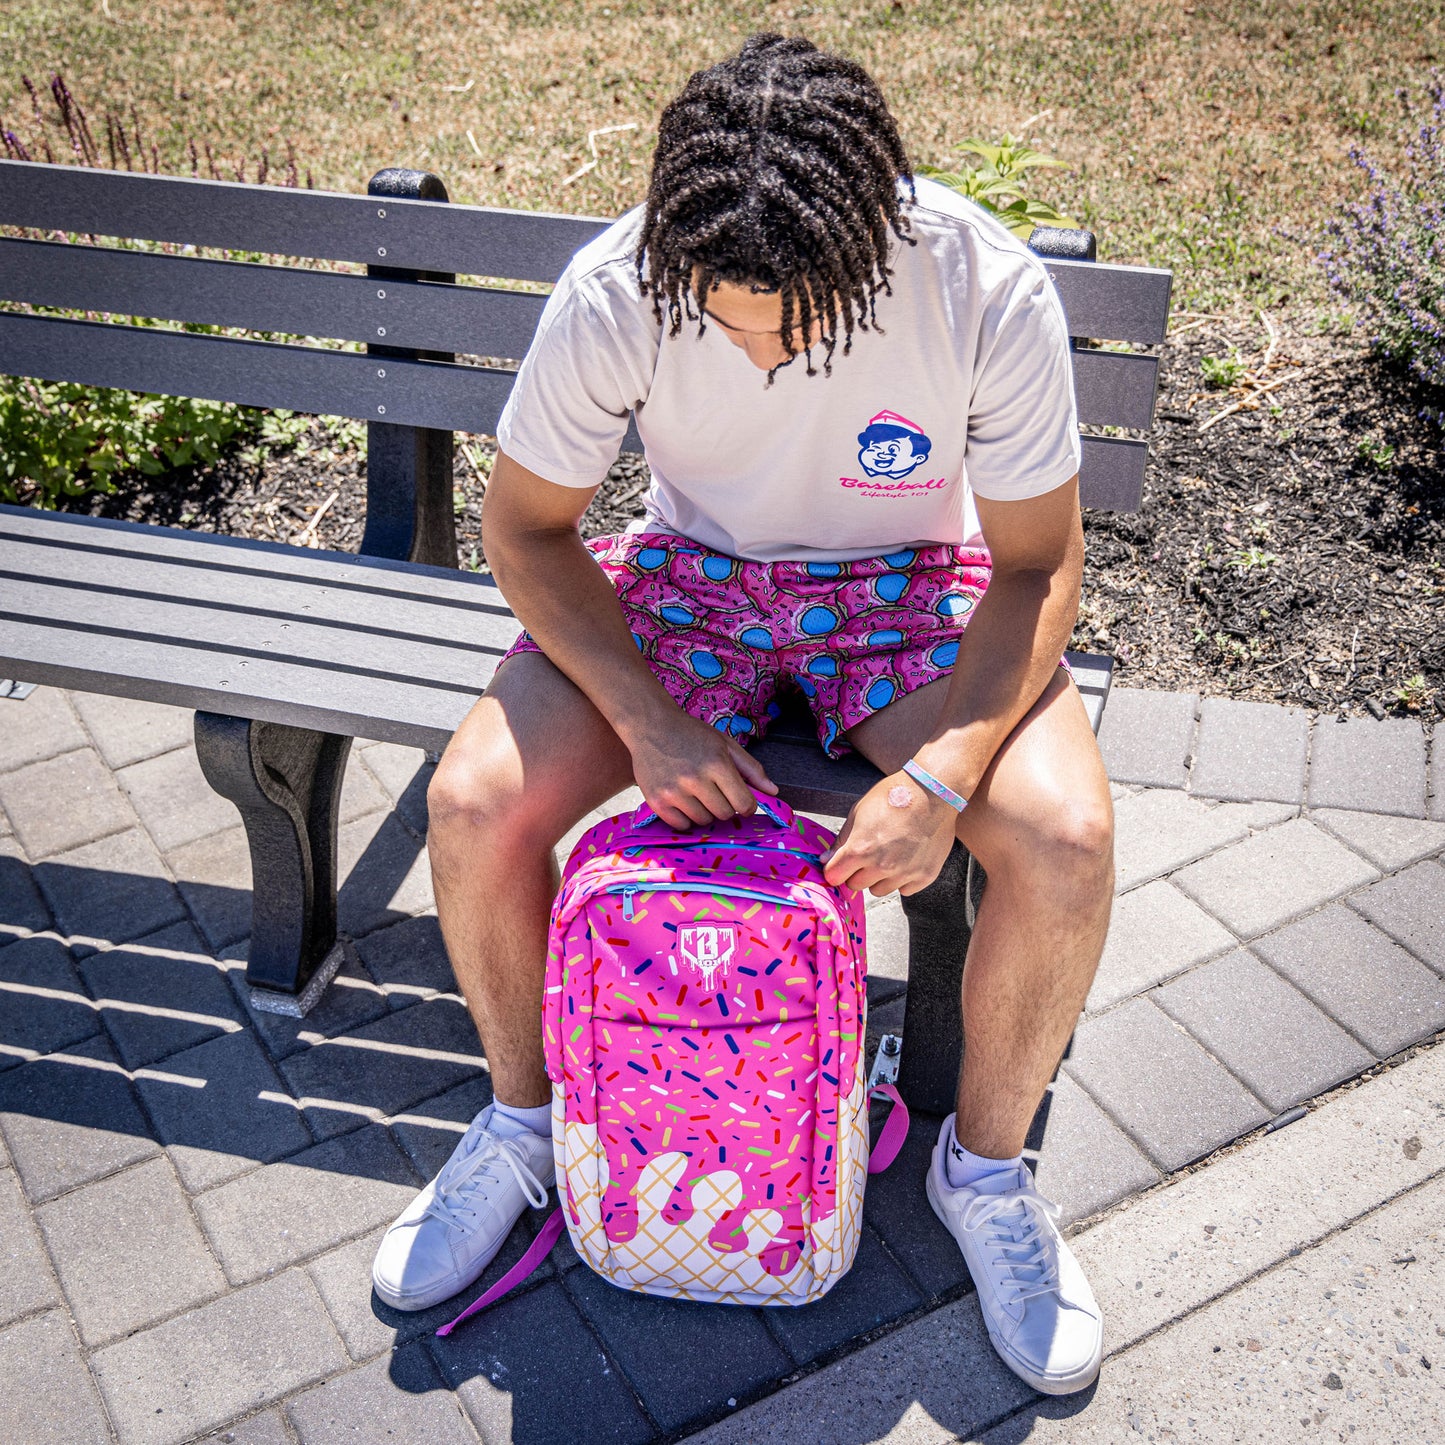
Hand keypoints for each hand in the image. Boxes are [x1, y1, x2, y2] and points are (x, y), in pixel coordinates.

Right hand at [629, 710, 777, 829]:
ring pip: (703, 821)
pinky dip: (685, 818)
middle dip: (725, 806)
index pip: (744, 803)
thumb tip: (773, 792)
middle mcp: (695, 779)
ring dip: (705, 812)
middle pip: (724, 814)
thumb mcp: (725, 744)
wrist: (651, 725)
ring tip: (697, 793)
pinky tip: (683, 801)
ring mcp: (674, 792)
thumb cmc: (692, 734)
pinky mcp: (656, 801)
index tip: (741, 801)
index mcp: (717, 764)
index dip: (747, 805)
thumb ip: (751, 769)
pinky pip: (681, 825)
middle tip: (715, 791)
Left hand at [821, 774, 956, 896]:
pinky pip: (904, 889)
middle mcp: (881, 866)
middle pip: (856, 885)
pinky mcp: (924, 876)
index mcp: (860, 849)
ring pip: (879, 890)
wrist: (933, 793)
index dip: (836, 869)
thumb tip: (826, 860)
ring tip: (889, 854)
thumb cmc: (894, 796)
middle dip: (857, 872)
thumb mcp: (858, 812)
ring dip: (879, 877)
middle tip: (869, 853)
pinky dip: (903, 878)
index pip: (834, 877)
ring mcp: (904, 873)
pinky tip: (907, 857)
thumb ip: (842, 840)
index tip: (841, 863)